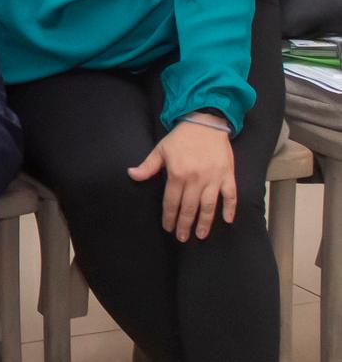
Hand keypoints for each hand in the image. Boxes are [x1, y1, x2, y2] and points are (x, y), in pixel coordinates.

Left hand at [135, 116, 241, 241]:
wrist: (206, 124)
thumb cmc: (181, 138)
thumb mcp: (160, 150)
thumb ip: (147, 166)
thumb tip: (131, 175)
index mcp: (177, 174)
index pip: (171, 201)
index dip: (169, 217)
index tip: (168, 228)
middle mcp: (196, 179)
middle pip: (189, 207)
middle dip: (185, 224)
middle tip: (183, 238)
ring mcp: (213, 177)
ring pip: (209, 205)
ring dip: (205, 221)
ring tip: (201, 235)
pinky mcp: (228, 174)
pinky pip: (231, 194)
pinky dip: (230, 207)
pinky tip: (227, 220)